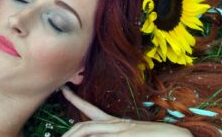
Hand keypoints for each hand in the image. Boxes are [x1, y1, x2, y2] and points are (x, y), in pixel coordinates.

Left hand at [61, 87, 192, 136]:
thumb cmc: (157, 136)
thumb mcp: (133, 133)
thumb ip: (118, 133)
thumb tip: (104, 133)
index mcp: (116, 123)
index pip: (91, 109)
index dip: (76, 99)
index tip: (64, 90)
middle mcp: (115, 124)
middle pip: (84, 124)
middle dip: (68, 132)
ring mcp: (119, 130)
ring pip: (88, 129)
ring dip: (73, 134)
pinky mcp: (125, 134)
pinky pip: (102, 133)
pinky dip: (90, 136)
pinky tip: (78, 136)